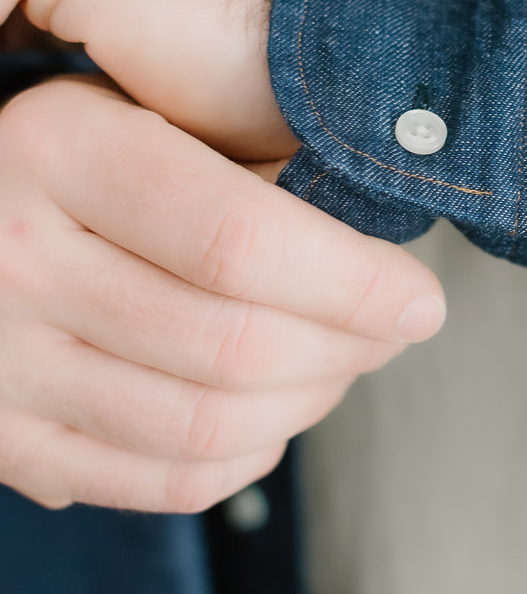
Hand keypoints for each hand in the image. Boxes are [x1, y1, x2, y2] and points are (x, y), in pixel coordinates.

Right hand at [0, 76, 444, 512]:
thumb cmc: (73, 158)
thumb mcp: (133, 111)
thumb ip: (240, 160)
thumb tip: (382, 239)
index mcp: (59, 149)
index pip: (239, 242)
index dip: (353, 283)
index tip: (420, 299)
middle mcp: (13, 258)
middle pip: (233, 347)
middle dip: (347, 348)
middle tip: (392, 328)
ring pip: (204, 426)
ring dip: (307, 404)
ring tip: (341, 365)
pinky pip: (157, 482)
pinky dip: (243, 459)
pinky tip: (272, 417)